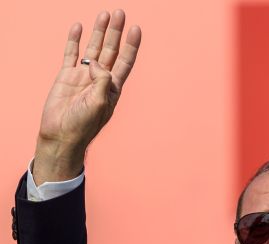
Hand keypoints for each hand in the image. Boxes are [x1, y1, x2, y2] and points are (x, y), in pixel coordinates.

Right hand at [33, 10, 141, 184]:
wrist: (61, 134)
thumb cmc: (83, 125)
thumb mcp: (98, 104)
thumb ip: (101, 82)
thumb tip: (96, 63)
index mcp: (113, 87)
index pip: (125, 61)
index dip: (131, 45)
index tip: (136, 29)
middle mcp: (100, 79)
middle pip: (110, 50)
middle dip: (115, 32)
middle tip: (120, 12)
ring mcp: (83, 75)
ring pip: (92, 48)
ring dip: (98, 32)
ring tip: (104, 14)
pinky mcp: (66, 75)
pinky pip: (71, 53)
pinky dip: (74, 40)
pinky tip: (79, 27)